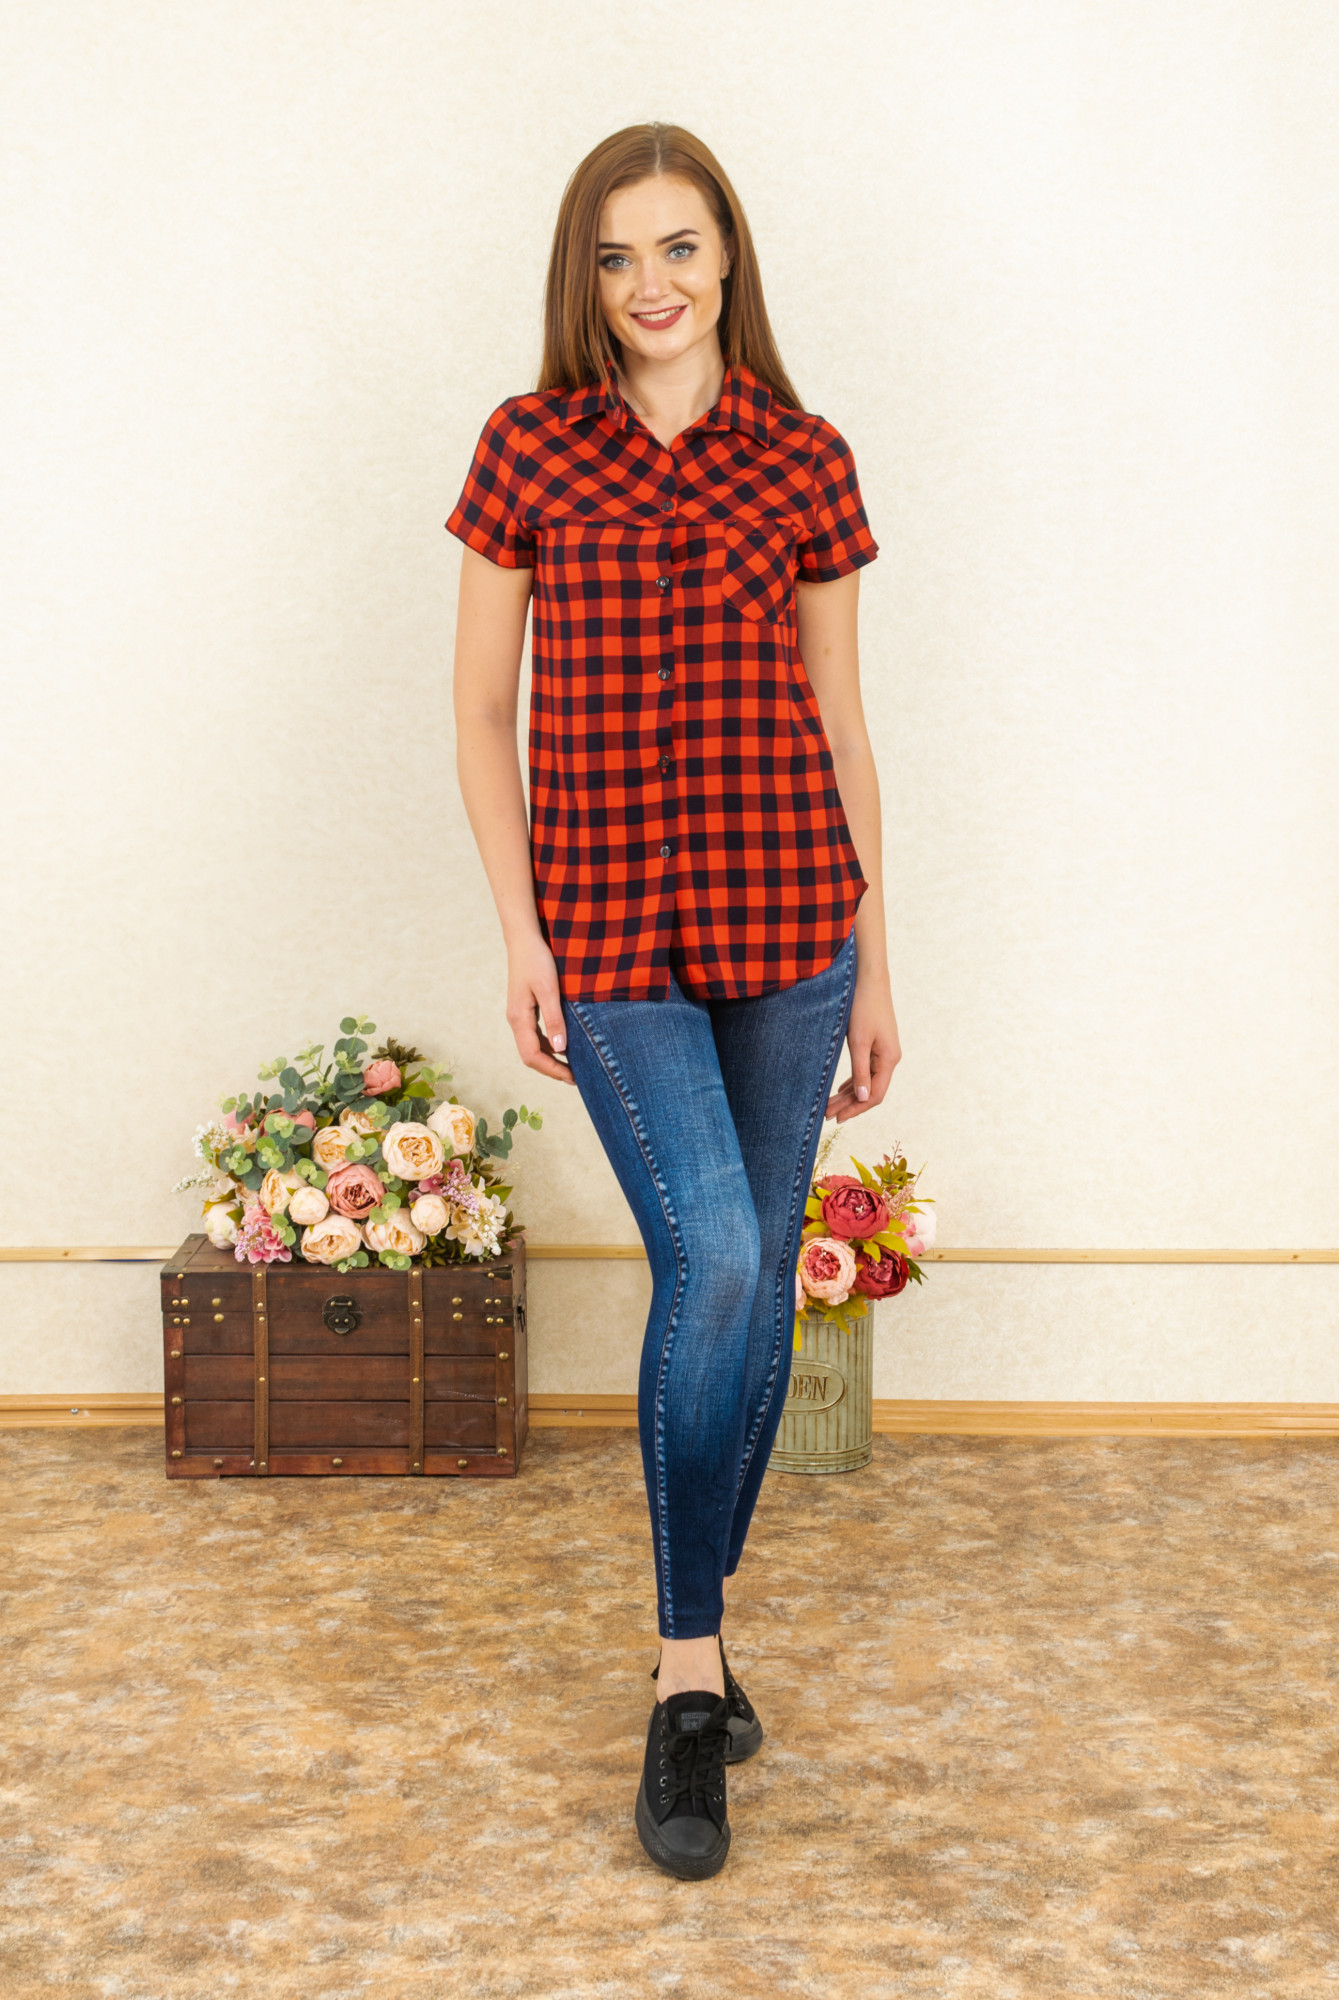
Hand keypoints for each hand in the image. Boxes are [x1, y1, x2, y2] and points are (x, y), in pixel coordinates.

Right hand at [505, 934, 576, 1083]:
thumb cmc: (537, 960)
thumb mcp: (549, 989)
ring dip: (550, 1059)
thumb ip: (554, 1020)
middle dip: (551, 1069)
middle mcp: (516, 1020)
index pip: (532, 1056)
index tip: (573, 1078)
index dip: (552, 1070)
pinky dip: (549, 1046)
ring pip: (532, 1046)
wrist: (524, 939)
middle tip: (575, 1078)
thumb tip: (559, 1050)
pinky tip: (564, 1046)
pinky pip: (535, 1035)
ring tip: (572, 1066)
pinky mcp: (525, 1009)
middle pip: (530, 1056)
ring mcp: (519, 1015)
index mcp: (519, 1018)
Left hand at [826, 972, 900, 1121]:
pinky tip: (841, 1089)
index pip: (875, 1095)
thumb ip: (860, 1071)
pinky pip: (866, 1069)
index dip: (857, 1109)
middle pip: (871, 1090)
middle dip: (849, 1104)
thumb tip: (864, 1098)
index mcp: (889, 1059)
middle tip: (826, 1115)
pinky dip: (853, 1081)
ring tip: (830, 1106)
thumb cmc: (862, 1006)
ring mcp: (884, 1051)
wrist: (868, 979)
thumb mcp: (859, 1041)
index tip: (837, 1117)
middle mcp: (889, 1058)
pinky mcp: (876, 1044)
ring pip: (867, 1081)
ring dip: (849, 1094)